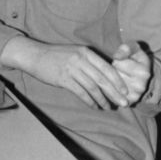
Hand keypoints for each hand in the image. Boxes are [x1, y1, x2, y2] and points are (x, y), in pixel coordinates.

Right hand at [0, 37, 129, 109]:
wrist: (35, 55)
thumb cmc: (56, 55)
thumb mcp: (74, 52)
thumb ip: (88, 61)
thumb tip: (105, 75)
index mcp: (85, 52)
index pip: (106, 67)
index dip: (117, 80)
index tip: (125, 91)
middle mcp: (80, 59)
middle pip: (102, 78)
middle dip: (115, 92)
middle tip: (124, 103)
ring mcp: (71, 69)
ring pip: (93, 87)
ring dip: (103, 99)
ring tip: (108, 107)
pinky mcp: (63, 79)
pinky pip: (81, 92)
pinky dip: (89, 101)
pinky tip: (94, 106)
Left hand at [112, 42, 151, 104]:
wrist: (142, 75)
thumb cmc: (135, 57)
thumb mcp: (133, 48)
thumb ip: (125, 48)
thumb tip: (116, 57)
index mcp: (143, 73)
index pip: (118, 63)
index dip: (116, 60)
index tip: (122, 60)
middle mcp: (140, 87)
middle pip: (113, 75)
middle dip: (112, 69)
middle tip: (119, 69)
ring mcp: (134, 96)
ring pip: (110, 84)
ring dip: (109, 78)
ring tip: (117, 76)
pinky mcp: (127, 102)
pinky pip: (110, 93)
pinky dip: (108, 88)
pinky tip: (111, 84)